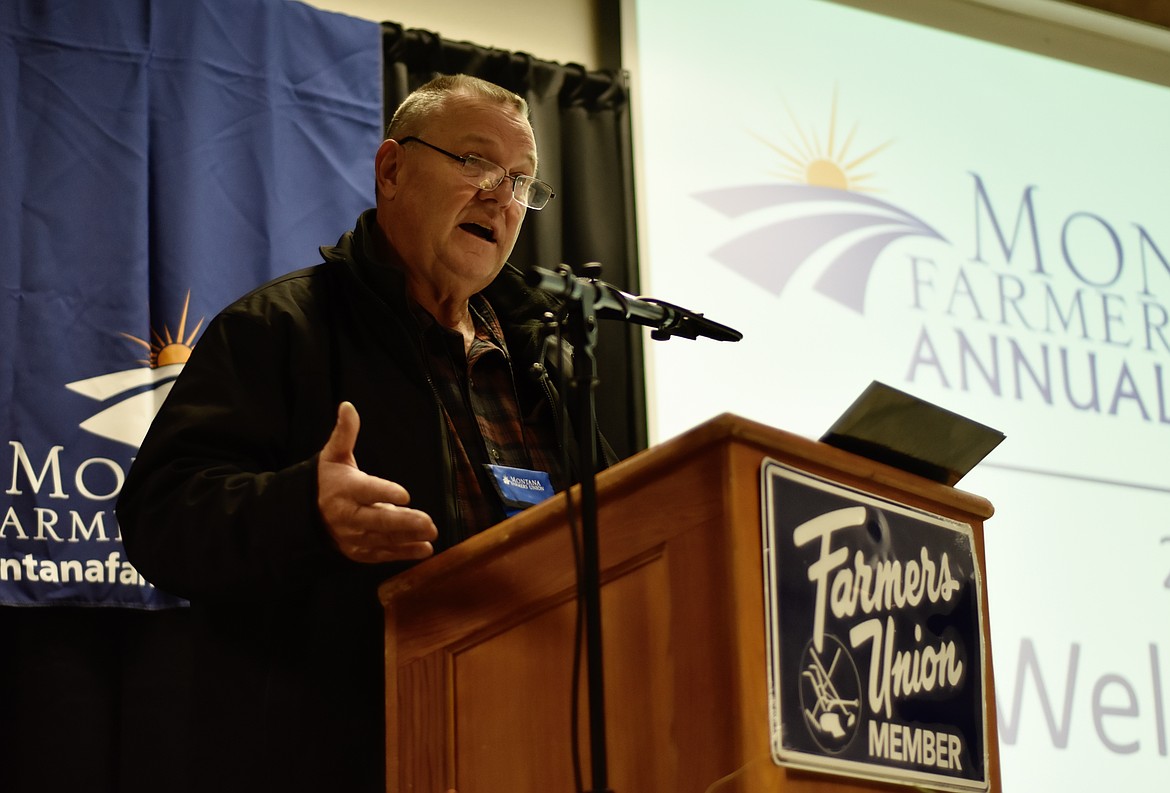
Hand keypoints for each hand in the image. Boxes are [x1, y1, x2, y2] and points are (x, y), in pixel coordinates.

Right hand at [317, 401, 437, 562]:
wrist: (306, 514)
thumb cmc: (328, 480)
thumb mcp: (333, 455)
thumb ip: (345, 433)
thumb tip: (348, 406)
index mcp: (344, 489)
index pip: (366, 490)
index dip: (385, 492)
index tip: (405, 495)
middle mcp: (348, 515)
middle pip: (378, 520)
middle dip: (404, 522)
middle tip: (429, 522)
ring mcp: (353, 537)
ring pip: (383, 539)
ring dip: (408, 539)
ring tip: (431, 534)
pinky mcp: (359, 551)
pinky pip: (382, 554)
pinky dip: (403, 553)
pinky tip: (424, 549)